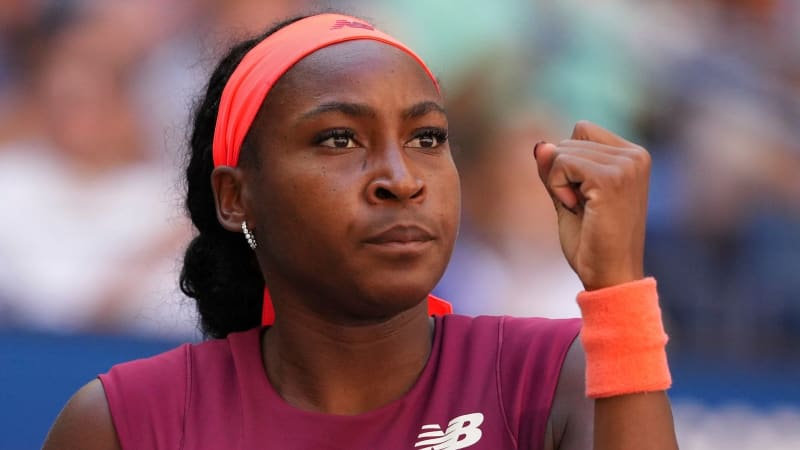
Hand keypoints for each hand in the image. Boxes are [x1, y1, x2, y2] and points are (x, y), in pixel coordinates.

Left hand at [534, 121, 649, 290]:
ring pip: (562, 151)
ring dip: (559, 183)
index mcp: (633, 155)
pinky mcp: (611, 178)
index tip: (585, 197)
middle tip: (584, 208)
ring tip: (584, 210)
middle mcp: (636, 155)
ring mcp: (627, 165)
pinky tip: (578, 209)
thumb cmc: (591, 242)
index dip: (569, 163)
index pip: (581, 130)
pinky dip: (558, 188)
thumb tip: (540, 144)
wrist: (609, 277)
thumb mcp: (568, 195)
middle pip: (569, 139)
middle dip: (562, 174)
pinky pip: (561, 164)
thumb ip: (555, 168)